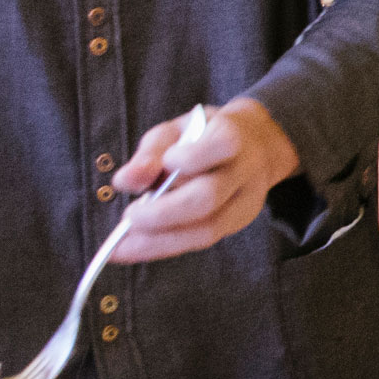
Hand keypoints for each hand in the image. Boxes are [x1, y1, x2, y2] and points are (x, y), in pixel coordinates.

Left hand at [112, 99, 301, 263]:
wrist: (254, 146)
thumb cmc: (204, 136)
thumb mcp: (176, 131)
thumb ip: (151, 153)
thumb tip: (124, 181)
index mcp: (234, 135)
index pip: (222, 145)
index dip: (193, 157)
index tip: (167, 161)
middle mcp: (245, 170)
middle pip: (209, 196)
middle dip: (164, 212)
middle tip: (129, 217)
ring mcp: (246, 200)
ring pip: (208, 228)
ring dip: (161, 240)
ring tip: (124, 245)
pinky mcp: (238, 222)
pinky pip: (202, 239)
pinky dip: (166, 245)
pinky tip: (139, 247)